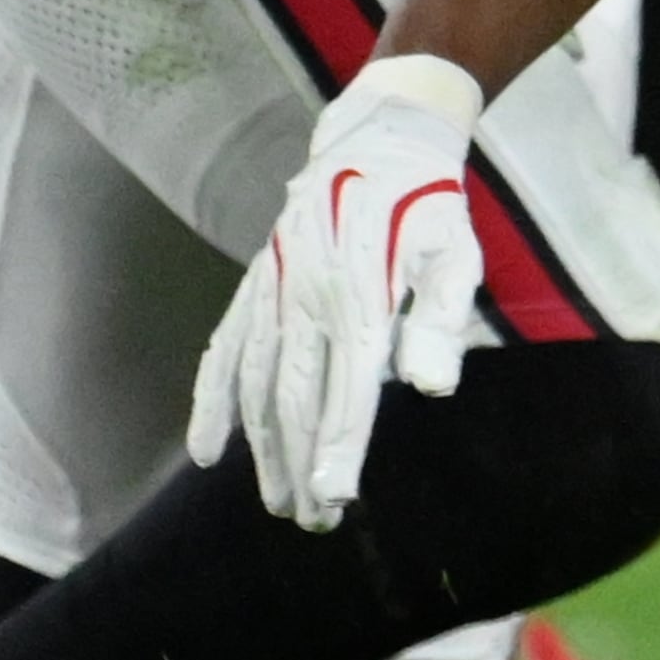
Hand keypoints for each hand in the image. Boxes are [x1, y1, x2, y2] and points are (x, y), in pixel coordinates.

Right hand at [188, 53, 484, 530]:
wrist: (380, 138)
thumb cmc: (427, 206)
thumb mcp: (455, 253)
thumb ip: (444, 319)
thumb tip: (434, 388)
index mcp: (364, 291)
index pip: (351, 385)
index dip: (343, 444)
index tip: (335, 495)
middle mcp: (309, 292)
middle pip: (300, 394)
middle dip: (302, 463)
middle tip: (312, 521)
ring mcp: (275, 286)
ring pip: (259, 380)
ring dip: (263, 446)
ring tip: (275, 500)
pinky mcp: (257, 281)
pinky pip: (226, 346)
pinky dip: (212, 399)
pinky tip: (205, 449)